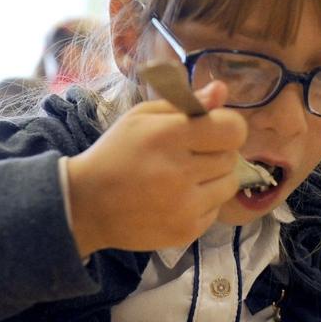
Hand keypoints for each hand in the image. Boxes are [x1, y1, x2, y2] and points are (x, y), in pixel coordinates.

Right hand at [66, 82, 245, 256]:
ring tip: (185, 177)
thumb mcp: (142, 117)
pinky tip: (177, 198)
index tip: (212, 130)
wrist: (87, 204)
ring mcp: (185, 206)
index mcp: (168, 136)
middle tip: (189, 155)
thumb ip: (186, 102)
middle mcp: (180, 172)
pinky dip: (203, 202)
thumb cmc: (117, 153)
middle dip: (216, 152)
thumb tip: (222, 90)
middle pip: (231, 157)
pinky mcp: (187, 231)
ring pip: (229, 184)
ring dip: (214, 178)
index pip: (233, 129)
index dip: (227, 127)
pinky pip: (216, 209)